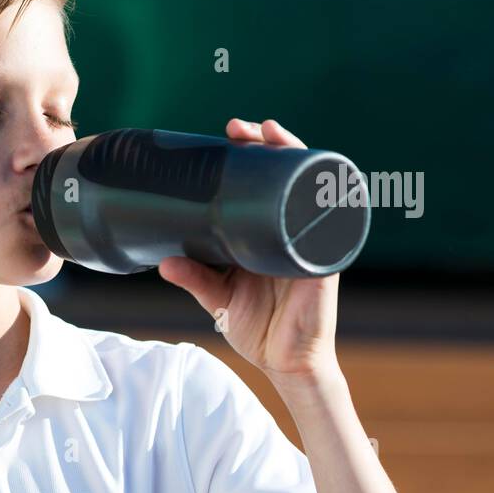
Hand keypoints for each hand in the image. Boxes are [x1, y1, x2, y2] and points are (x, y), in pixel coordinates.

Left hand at [157, 118, 339, 384]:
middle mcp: (289, 230)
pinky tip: (317, 173)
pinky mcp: (324, 258)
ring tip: (273, 134)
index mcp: (263, 235)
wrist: (285, 363)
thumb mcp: (218, 299)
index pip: (259, 185)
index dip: (246, 158)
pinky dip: (326, 196)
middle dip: (267, 144)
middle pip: (285, 175)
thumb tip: (163, 262)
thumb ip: (194, 278)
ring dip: (295, 156)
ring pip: (308, 187)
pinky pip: (330, 221)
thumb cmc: (258, 328)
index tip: (225, 136)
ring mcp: (309, 240)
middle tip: (239, 129)